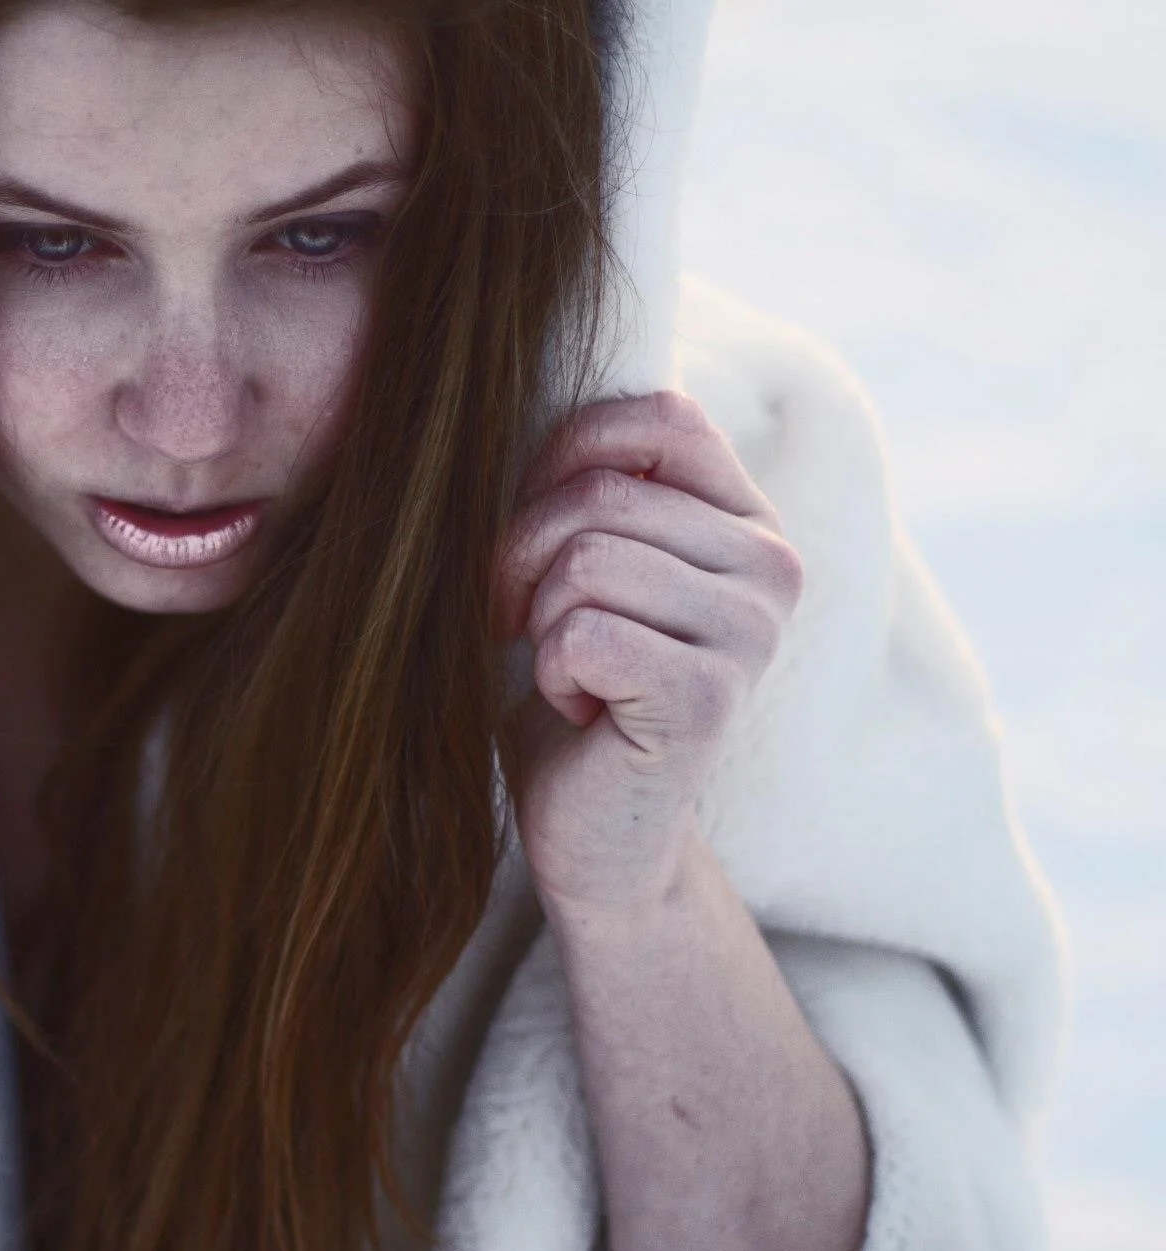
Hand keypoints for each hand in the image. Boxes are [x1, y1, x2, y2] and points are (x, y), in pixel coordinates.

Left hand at [494, 392, 802, 920]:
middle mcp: (773, 565)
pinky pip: (582, 633)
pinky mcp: (709, 698)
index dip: (563, 459)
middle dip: (522, 558)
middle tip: (521, 621)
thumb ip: (592, 485)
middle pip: (601, 496)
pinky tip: (584, 709)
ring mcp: (752, 633)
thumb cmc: (575, 685)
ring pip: (585, 562)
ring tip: (570, 669)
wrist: (594, 830)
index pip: (658, 418)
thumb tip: (515, 381)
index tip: (530, 535)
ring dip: (541, 621)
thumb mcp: (584, 562)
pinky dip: (554, 673)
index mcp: (746, 517)